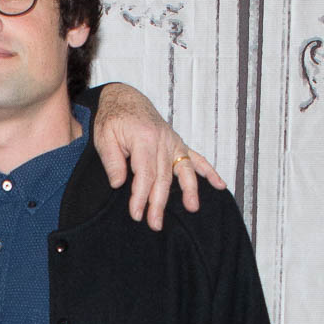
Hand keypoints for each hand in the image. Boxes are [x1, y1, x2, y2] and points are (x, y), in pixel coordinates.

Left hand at [94, 84, 225, 230]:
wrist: (125, 99)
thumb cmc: (113, 119)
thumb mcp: (104, 137)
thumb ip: (112, 161)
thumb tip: (119, 184)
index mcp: (144, 138)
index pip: (145, 174)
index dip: (140, 196)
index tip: (136, 214)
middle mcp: (163, 140)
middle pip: (163, 177)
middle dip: (160, 202)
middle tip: (155, 224)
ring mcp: (173, 142)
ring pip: (184, 170)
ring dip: (190, 190)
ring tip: (192, 208)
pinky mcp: (178, 144)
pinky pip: (197, 158)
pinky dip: (209, 172)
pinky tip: (219, 185)